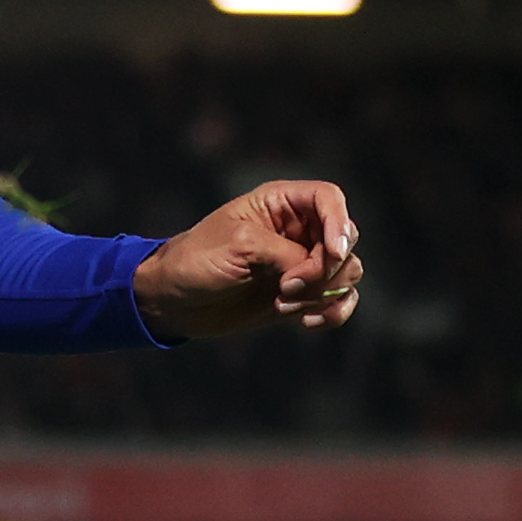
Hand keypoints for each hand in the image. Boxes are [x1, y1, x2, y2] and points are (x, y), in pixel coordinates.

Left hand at [135, 178, 365, 340]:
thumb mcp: (241, 246)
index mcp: (280, 203)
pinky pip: (338, 299)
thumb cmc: (197, 260)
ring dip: (325, 292)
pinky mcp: (301, 294)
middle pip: (344, 239)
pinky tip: (307, 322)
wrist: (174, 300)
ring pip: (347, 271)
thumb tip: (321, 274)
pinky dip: (333, 311)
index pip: (329, 198)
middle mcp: (297, 229)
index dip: (339, 224)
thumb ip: (287, 254)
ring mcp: (301, 263)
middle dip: (326, 267)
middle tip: (289, 286)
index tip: (332, 253)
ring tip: (284, 304)